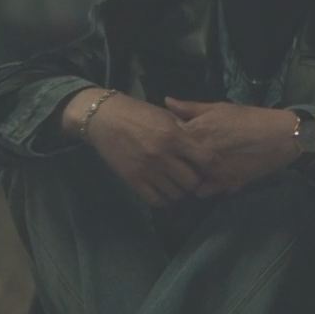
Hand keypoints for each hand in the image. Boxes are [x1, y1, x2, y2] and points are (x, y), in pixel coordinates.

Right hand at [78, 95, 217, 206]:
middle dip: (195, 181)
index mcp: (174, 136)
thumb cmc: (138, 113)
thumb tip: (205, 144)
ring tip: (177, 184)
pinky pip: (156, 200)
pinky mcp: (133, 179)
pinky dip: (163, 198)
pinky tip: (163, 190)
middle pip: (192, 182)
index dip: (210, 165)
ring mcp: (147, 170)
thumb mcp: (166, 116)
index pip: (205, 159)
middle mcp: (162, 155)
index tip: (208, 165)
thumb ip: (185, 131)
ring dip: (179, 191)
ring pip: (176, 194)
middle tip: (191, 177)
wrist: (104, 118)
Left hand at [162, 97, 301, 197]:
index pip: (167, 139)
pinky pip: (203, 191)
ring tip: (193, 169)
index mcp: (196, 131)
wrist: (281, 136)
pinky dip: (203, 187)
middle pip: (174, 161)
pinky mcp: (224, 184)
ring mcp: (212, 171)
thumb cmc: (250, 118)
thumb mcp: (219, 108)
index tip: (169, 138)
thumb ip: (191, 108)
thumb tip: (166, 101)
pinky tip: (208, 179)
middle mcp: (200, 153)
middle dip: (174, 159)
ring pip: (186, 179)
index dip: (167, 139)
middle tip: (180, 155)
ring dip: (186, 175)